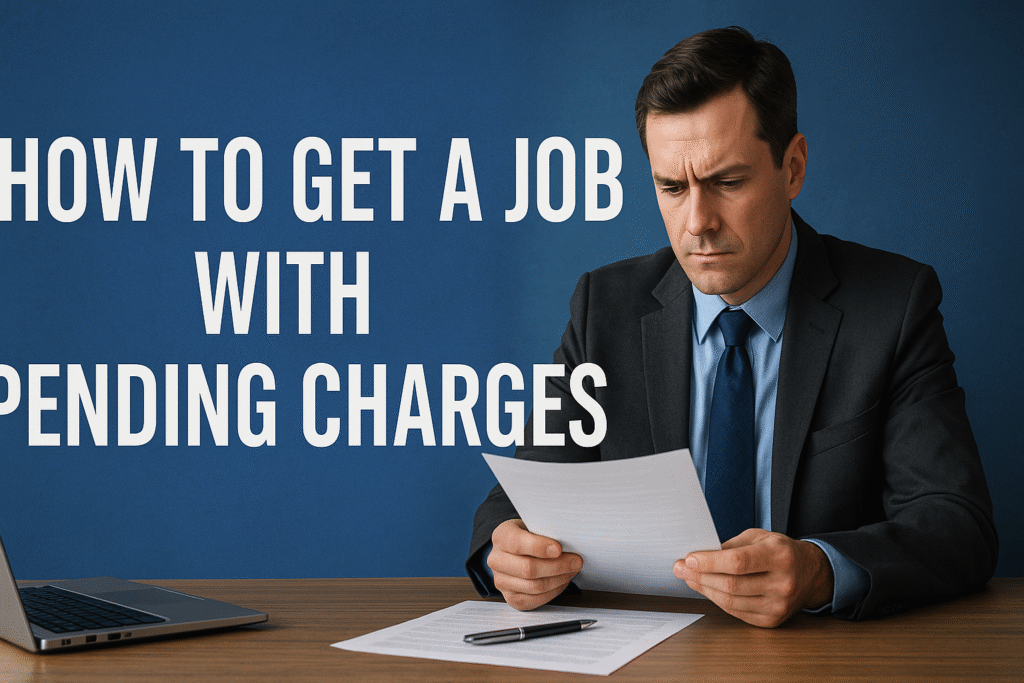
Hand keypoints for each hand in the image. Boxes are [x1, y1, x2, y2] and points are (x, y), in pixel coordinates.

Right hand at [487, 519, 582, 610]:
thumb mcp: (534, 525)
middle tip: (575, 561)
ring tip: (571, 571)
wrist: (516, 551)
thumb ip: (546, 532)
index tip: (558, 549)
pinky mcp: (510, 598)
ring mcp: (501, 581)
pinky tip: (561, 581)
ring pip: (534, 586)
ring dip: (558, 579)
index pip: (517, 543)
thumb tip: (569, 542)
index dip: (539, 547)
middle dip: (557, 566)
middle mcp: (496, 560)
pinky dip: (553, 592)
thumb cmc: (529, 536)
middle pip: (528, 568)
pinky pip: (534, 600)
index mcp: (501, 536)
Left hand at [674, 528, 833, 627]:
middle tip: (680, 568)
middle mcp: (782, 583)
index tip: (689, 559)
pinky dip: (717, 600)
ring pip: (731, 602)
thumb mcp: (760, 537)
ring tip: (689, 578)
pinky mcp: (772, 620)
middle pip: (731, 584)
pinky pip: (736, 612)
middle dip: (700, 576)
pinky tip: (707, 589)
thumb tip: (700, 556)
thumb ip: (731, 546)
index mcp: (779, 556)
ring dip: (704, 589)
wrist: (812, 574)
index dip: (710, 562)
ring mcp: (778, 605)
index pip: (738, 562)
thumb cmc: (781, 552)